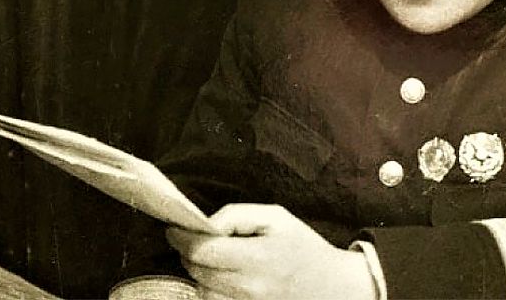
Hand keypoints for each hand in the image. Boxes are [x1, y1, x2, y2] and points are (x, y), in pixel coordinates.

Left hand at [166, 203, 375, 299]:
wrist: (330, 285)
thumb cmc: (302, 245)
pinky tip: (218, 275)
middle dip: (187, 253)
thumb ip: (237, 215)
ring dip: (197, 272)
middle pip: (197, 272)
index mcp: (258, 257)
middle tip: (189, 238)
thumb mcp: (276, 217)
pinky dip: (209, 288)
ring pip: (201, 291)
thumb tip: (206, 225)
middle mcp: (250, 287)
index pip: (203, 252)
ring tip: (207, 258)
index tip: (175, 228)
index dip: (181, 238)